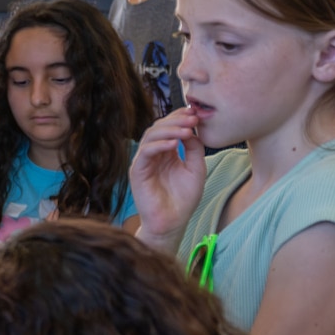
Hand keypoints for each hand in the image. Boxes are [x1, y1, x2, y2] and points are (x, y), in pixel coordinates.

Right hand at [130, 109, 206, 247]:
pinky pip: (145, 152)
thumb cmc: (183, 199)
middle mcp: (153, 154)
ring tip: (186, 130)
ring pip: (150, 136)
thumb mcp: (197, 169)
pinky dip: (159, 145)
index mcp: (166, 152)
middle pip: (158, 128)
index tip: (195, 112)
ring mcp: (144, 162)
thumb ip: (195, 149)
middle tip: (192, 118)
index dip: (180, 117)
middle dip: (176, 120)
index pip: (169, 128)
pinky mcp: (137, 171)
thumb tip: (192, 130)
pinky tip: (174, 144)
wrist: (173, 222)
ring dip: (169, 130)